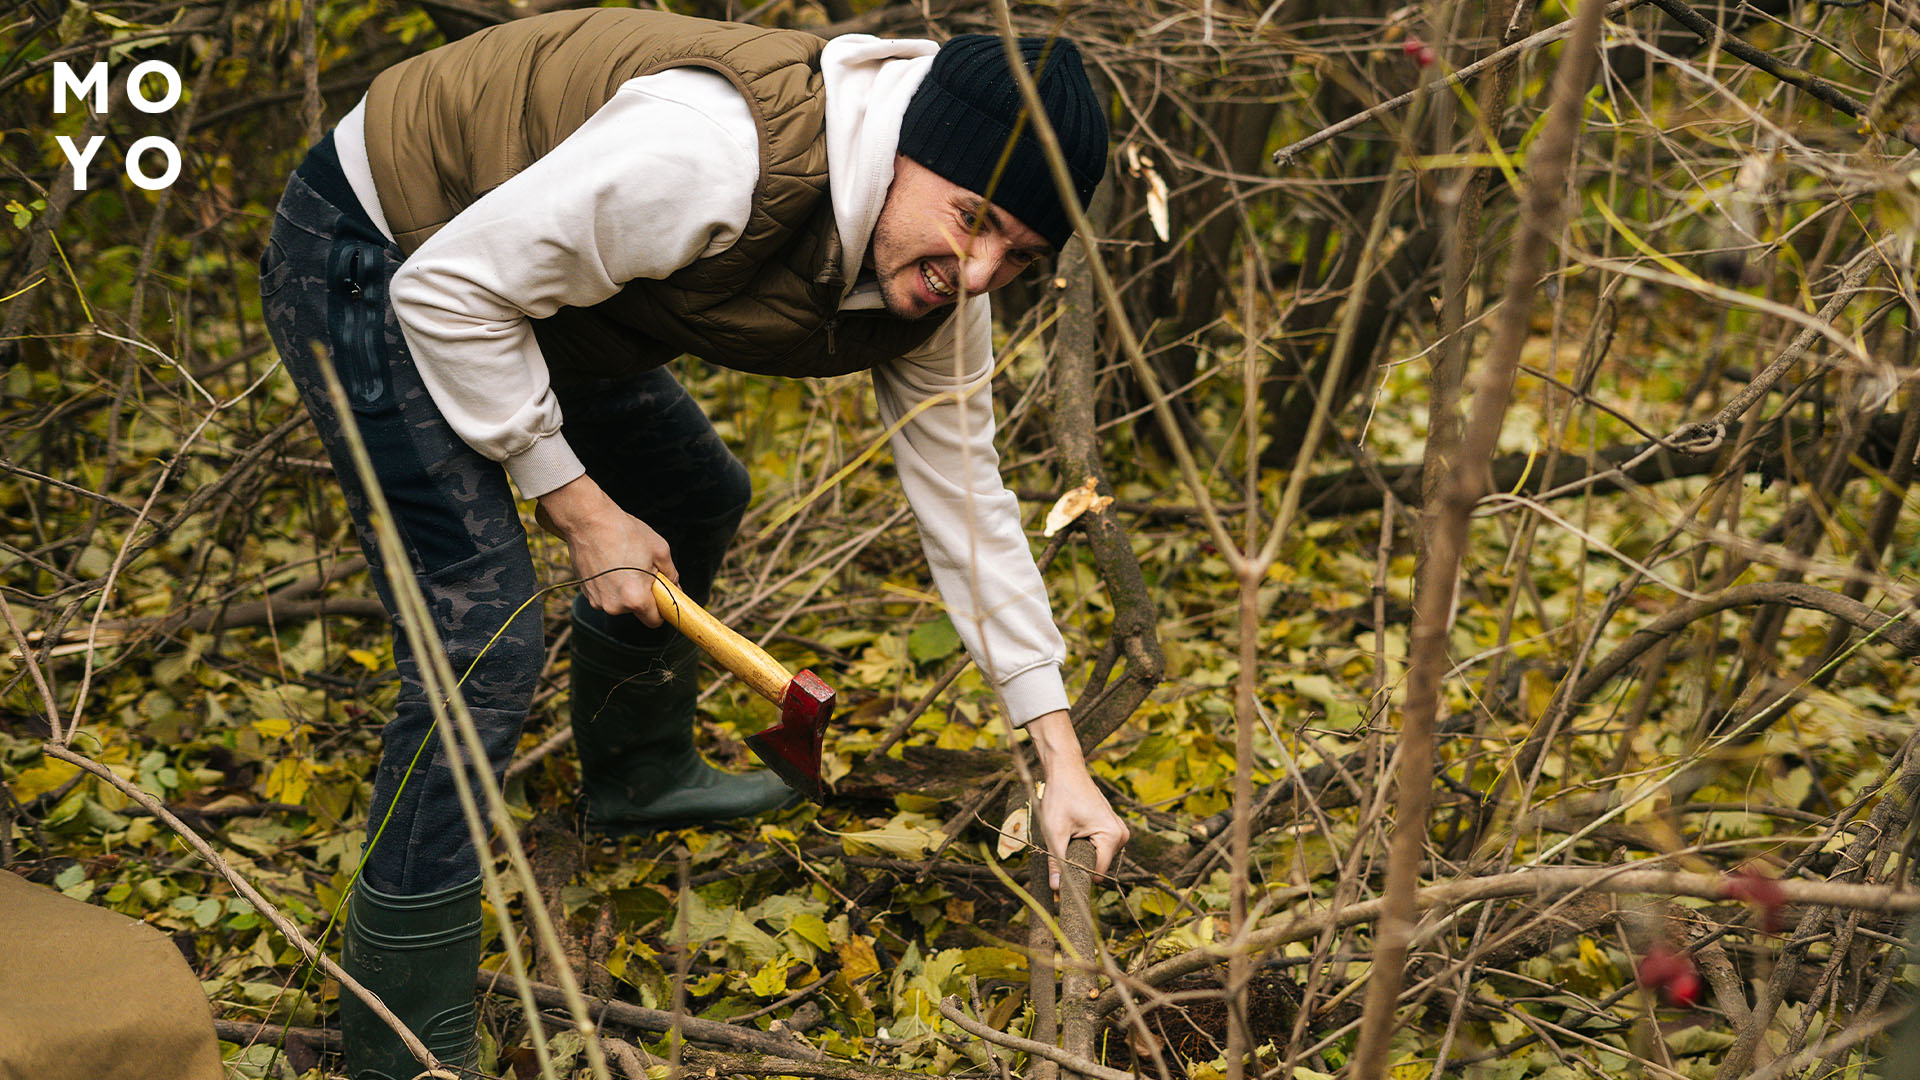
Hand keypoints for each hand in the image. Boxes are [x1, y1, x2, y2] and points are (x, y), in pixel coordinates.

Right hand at [537, 475, 677, 625]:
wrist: (588, 521)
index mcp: (635, 599)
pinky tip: (609, 563)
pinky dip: (610, 584)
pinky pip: (606, 594)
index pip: (654, 621)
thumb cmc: (625, 533)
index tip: (662, 597)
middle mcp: (614, 606)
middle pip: (636, 610)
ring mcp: (597, 600)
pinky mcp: (585, 592)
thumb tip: (675, 587)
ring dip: (625, 589)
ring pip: (620, 602)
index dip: (661, 610)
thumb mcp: (660, 551)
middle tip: (642, 570)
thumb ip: (672, 575)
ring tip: (624, 563)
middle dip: (643, 594)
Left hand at [1025, 710, 1128, 889]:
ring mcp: (1118, 830)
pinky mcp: (1112, 827)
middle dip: (1078, 861)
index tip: (1060, 874)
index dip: (1077, 877)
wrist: (1066, 769)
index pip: (1097, 873)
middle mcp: (1122, 835)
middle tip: (1061, 843)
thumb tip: (1057, 889)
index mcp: (1113, 836)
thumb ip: (1058, 862)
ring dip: (1080, 851)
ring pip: (1097, 856)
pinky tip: (1073, 828)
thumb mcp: (1055, 831)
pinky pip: (1098, 846)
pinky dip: (1083, 844)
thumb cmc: (1061, 796)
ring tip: (1068, 832)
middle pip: (1098, 865)